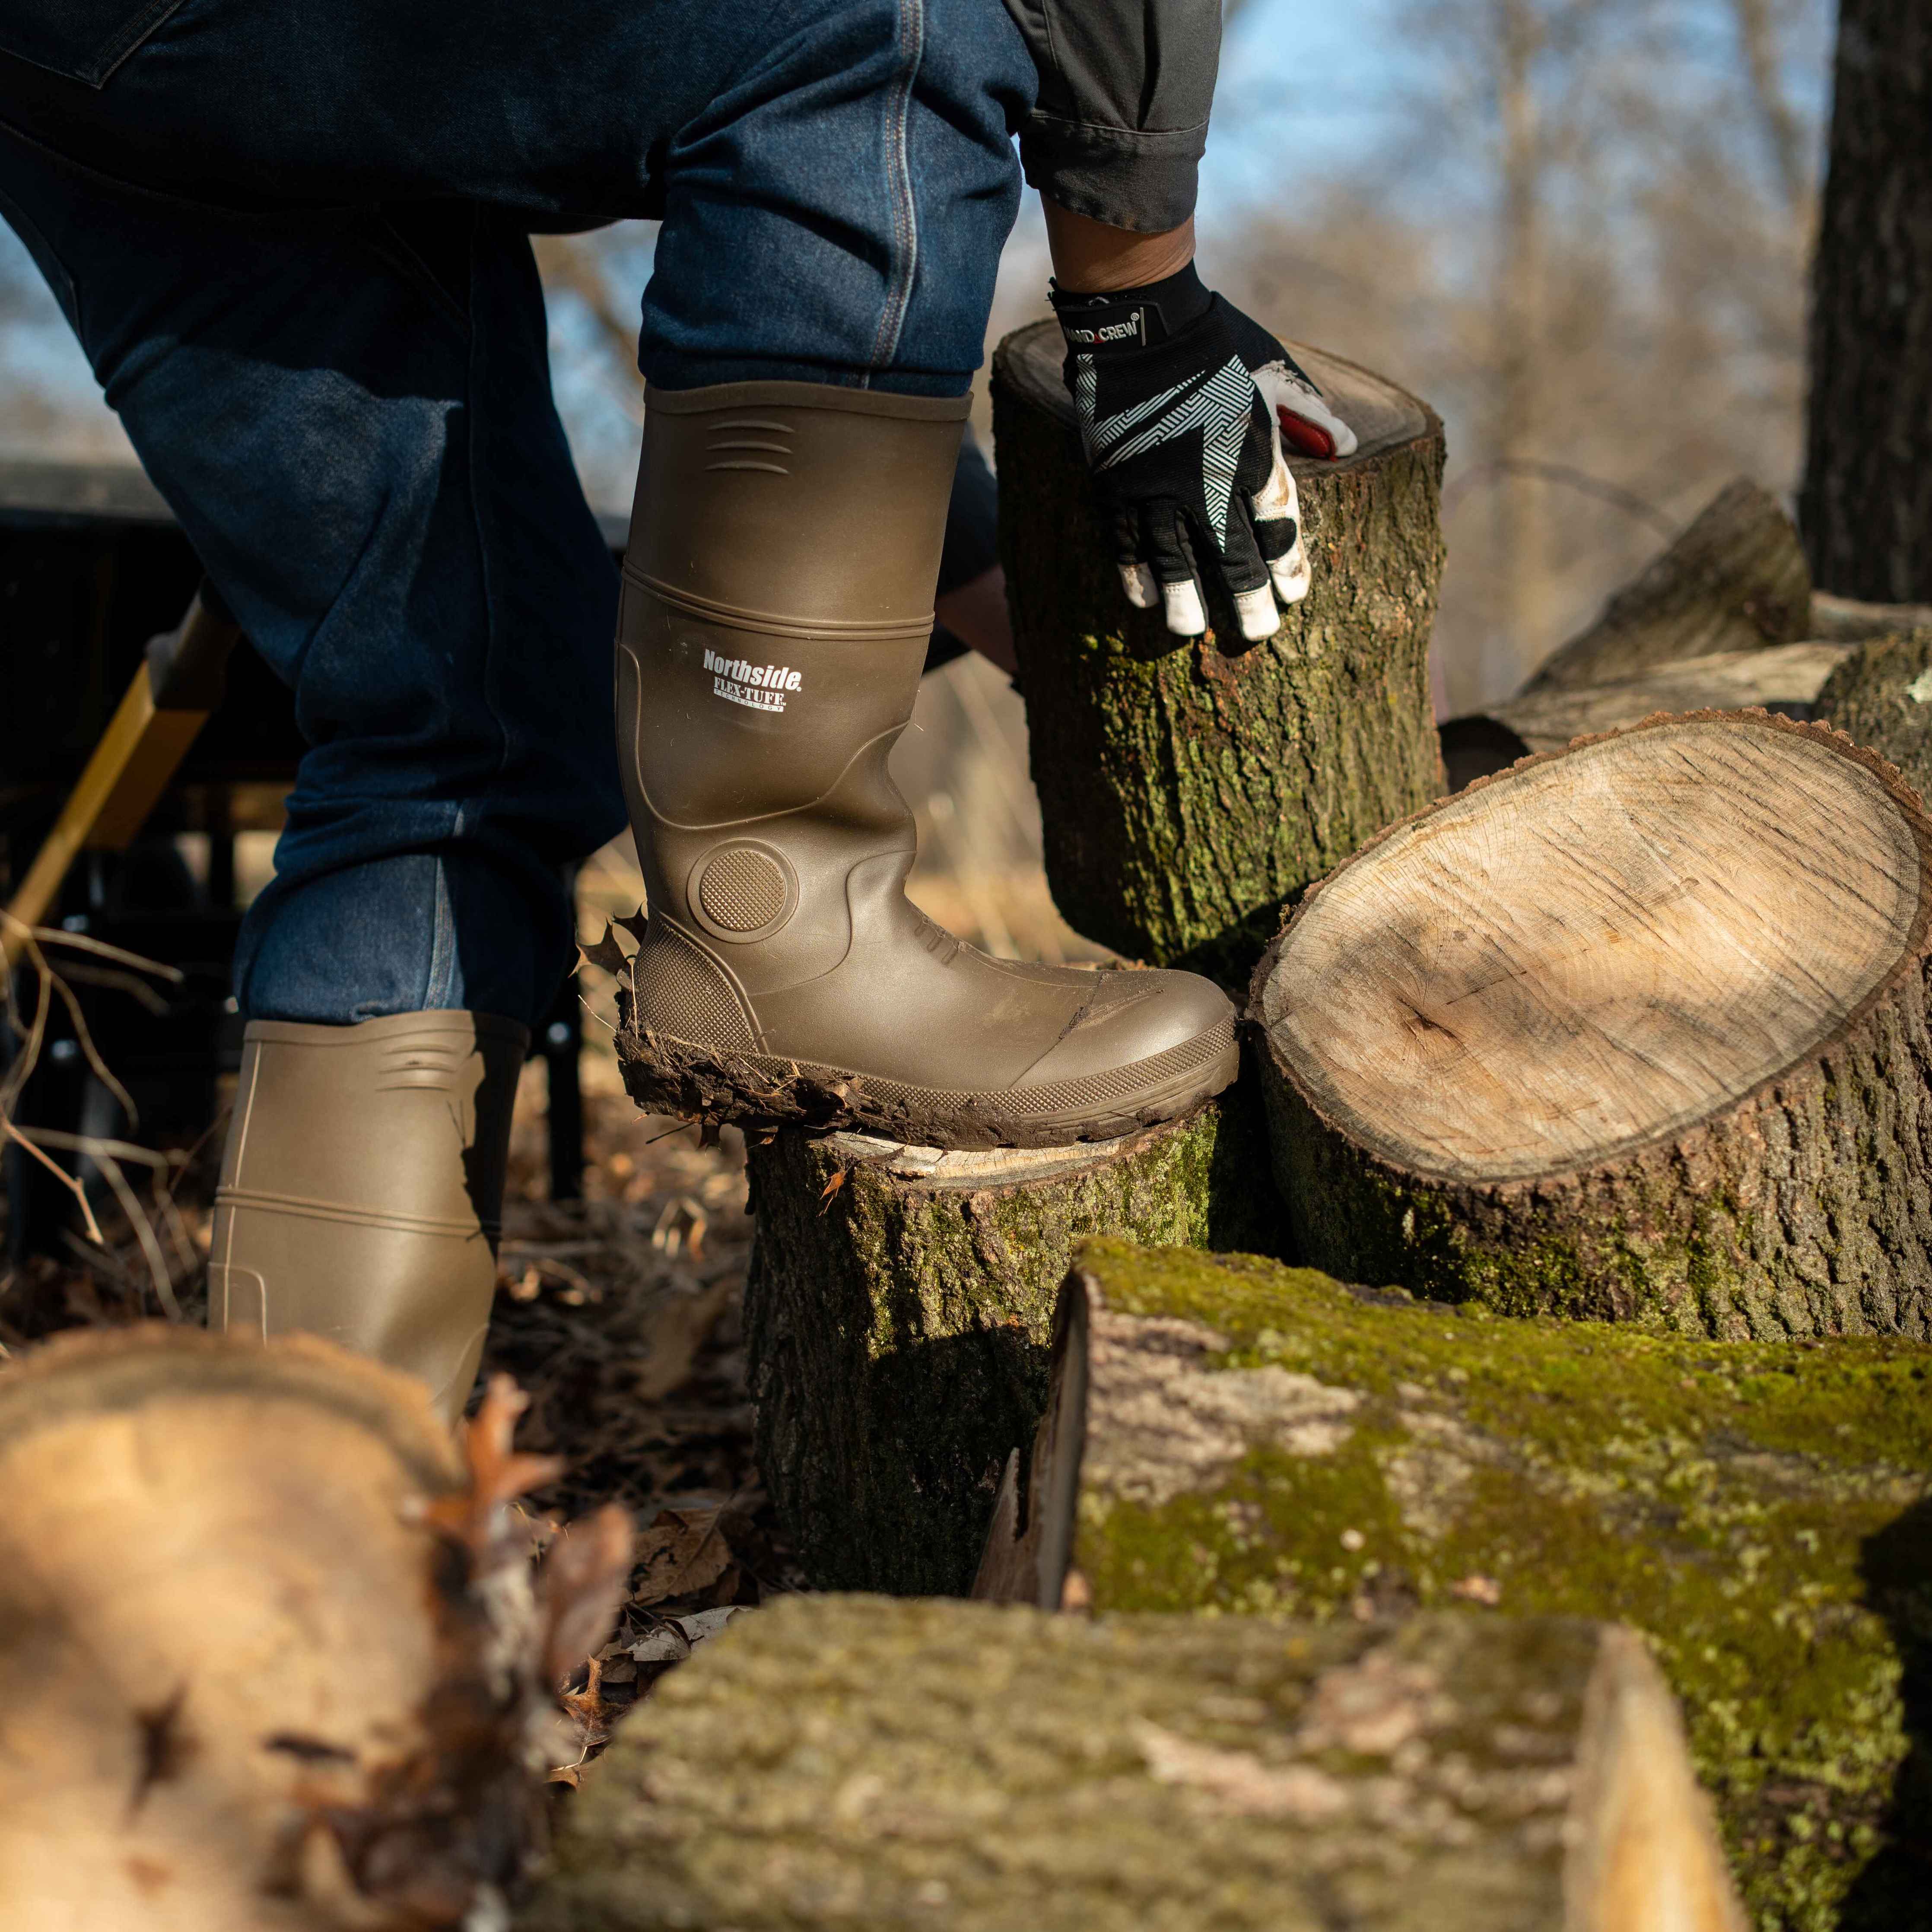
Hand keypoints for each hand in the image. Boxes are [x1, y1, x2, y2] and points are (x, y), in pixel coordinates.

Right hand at [1051, 264, 1357, 639]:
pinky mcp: (1117, 485)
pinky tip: (1144, 599)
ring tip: (1190, 632)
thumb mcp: (1274, 371)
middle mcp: (1206, 481)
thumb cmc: (1215, 344)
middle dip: (1246, 598)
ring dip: (1184, 599)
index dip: (1288, 564)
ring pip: (1173, 558)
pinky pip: (1125, 541)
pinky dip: (1135, 572)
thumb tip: (1345, 444)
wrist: (1142, 326)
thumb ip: (1309, 412)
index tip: (1296, 594)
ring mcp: (1156, 487)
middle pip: (1232, 554)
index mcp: (1251, 453)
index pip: (1277, 523)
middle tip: (1258, 635)